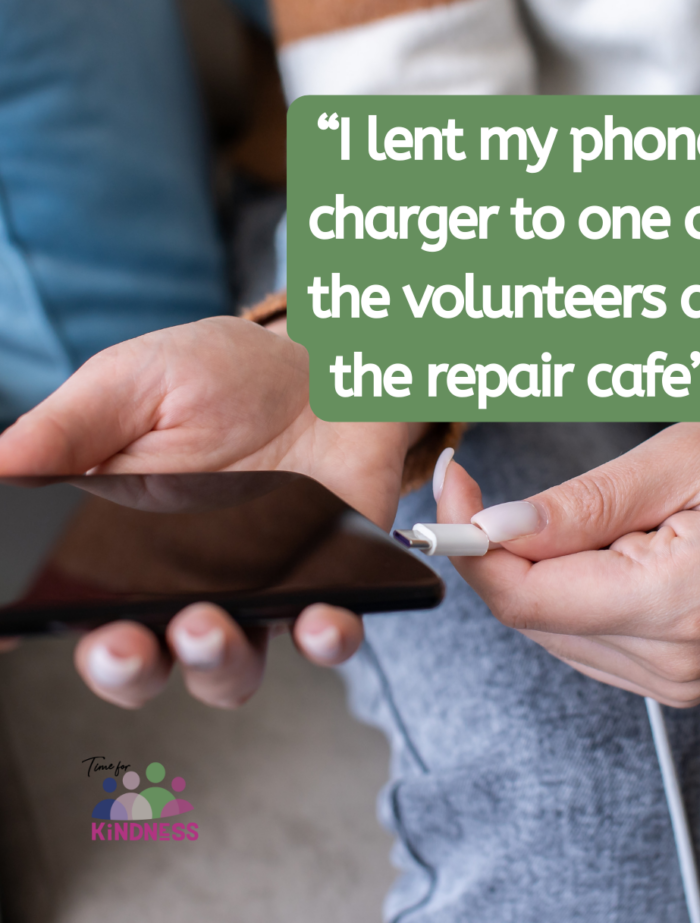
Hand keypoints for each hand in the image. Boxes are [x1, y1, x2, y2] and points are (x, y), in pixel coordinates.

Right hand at [0, 317, 413, 706]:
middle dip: (124, 667)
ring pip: (225, 670)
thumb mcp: (138, 383)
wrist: (327, 370)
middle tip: (120, 641)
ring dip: (213, 662)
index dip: (35, 630)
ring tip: (205, 622)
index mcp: (116, 541)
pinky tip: (319, 619)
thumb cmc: (227, 377)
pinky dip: (322, 638)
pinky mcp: (323, 586)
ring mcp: (254, 592)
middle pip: (139, 662)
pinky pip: (323, 635)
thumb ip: (69, 428)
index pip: (67, 604)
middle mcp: (180, 582)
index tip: (16, 633)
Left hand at [437, 397, 699, 706]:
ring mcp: (677, 676)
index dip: (470, 547)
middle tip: (489, 488)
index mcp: (681, 602)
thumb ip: (582, 504)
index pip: (528, 599)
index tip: (451, 490)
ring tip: (592, 514)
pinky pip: (580, 634)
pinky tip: (604, 546)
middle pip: (530, 615)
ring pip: (548, 627)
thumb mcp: (680, 457)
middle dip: (497, 552)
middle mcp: (676, 660)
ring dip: (536, 569)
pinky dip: (566, 587)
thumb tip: (493, 529)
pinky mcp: (672, 672)